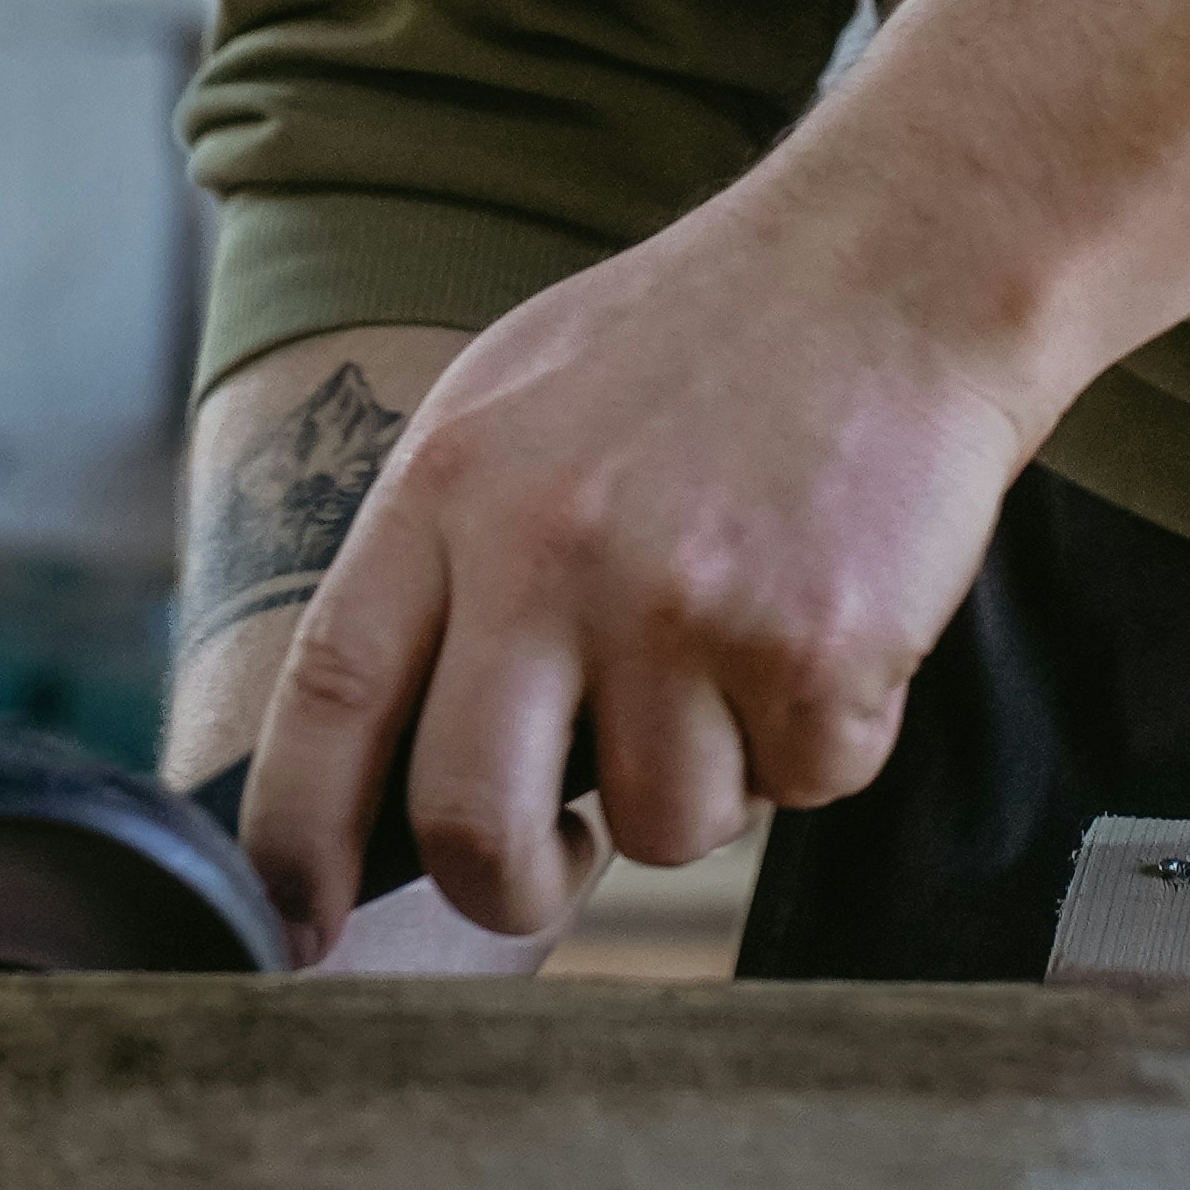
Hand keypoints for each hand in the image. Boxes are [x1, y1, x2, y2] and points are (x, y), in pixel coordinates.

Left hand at [242, 179, 1020, 956]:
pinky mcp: (811, 649)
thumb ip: (451, 558)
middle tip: (559, 849)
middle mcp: (548, 550)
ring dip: (706, 774)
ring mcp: (681, 604)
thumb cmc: (702, 342)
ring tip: (739, 632)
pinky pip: (801, 788)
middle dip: (511, 884)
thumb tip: (395, 755)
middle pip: (470, 827)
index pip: (328, 695)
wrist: (895, 262)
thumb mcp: (521, 402)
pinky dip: (821, 737)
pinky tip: (826, 612)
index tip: (299, 927)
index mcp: (453, 483)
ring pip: (659, 826)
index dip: (293, 839)